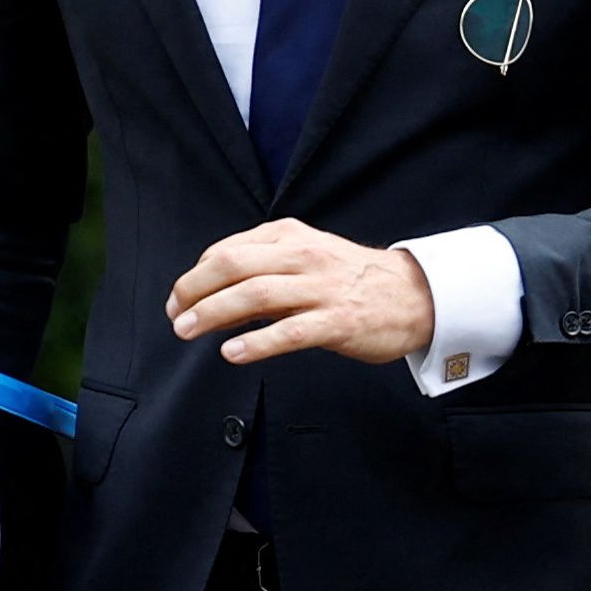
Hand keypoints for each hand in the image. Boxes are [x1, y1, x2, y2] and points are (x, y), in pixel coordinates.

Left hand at [167, 222, 433, 364]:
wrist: (415, 295)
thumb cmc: (353, 280)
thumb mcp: (308, 256)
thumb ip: (264, 268)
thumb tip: (213, 292)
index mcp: (290, 236)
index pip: (227, 250)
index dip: (195, 275)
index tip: (180, 298)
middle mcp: (303, 256)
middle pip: (232, 266)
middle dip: (194, 291)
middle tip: (175, 315)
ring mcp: (321, 289)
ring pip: (254, 295)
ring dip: (213, 314)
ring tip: (188, 331)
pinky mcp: (337, 322)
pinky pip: (290, 332)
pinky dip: (256, 342)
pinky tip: (233, 353)